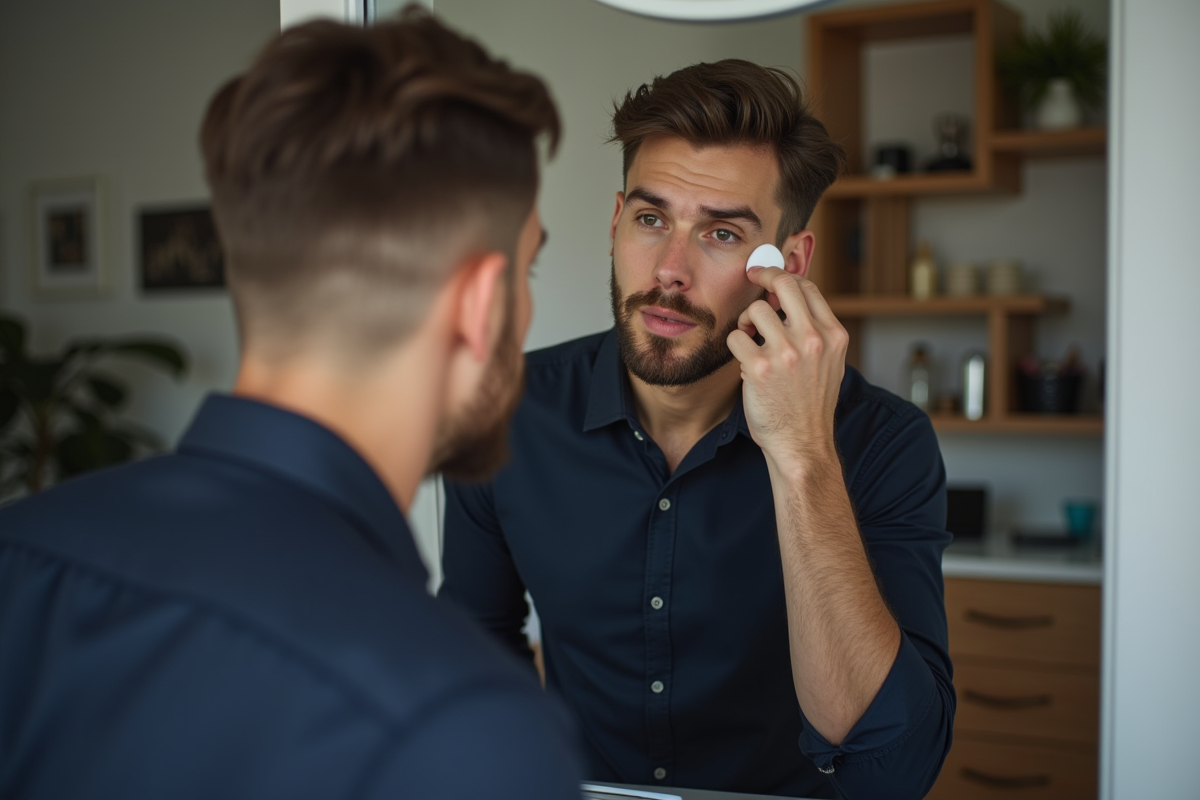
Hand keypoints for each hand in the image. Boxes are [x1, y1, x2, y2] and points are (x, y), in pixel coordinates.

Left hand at [726, 267, 847, 468]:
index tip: (766, 274)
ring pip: (755, 310)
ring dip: (746, 322)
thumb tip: (787, 297)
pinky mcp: (759, 367)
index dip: (783, 275)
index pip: (808, 288)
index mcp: (833, 336)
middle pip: (783, 284)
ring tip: (750, 340)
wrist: (802, 445)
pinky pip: (735, 337)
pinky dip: (735, 346)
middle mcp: (813, 339)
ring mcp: (786, 352)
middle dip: (762, 274)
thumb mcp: (829, 363)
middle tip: (750, 276)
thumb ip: (815, 331)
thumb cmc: (810, 405)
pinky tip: (745, 362)